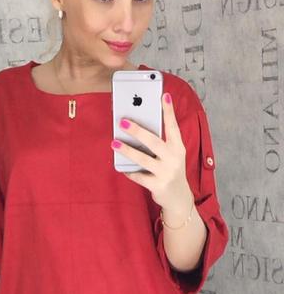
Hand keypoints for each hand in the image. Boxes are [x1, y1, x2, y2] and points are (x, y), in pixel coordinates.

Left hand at [112, 92, 193, 214]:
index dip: (169, 111)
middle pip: (154, 141)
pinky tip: (121, 167)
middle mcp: (174, 158)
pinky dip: (129, 171)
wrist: (178, 197)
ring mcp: (166, 172)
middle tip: (123, 122)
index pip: (173, 126)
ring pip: (143, 159)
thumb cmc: (170, 170)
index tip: (164, 95)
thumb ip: (159, 144)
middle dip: (137, 131)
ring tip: (114, 143)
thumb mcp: (170, 155)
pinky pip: (139, 176)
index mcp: (178, 147)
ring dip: (127, 150)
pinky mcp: (158, 185)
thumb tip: (136, 129)